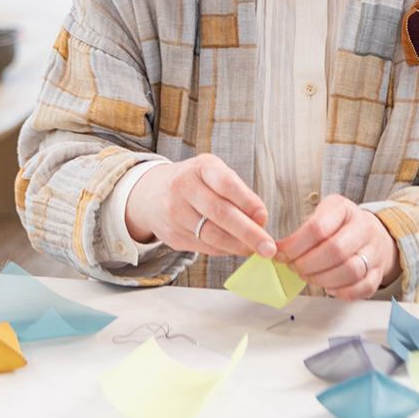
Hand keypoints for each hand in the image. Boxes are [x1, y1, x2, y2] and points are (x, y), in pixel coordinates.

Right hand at [124, 154, 276, 258]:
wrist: (150, 195)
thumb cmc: (193, 182)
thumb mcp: (212, 173)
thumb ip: (235, 191)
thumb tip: (260, 220)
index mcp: (200, 167)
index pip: (225, 183)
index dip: (247, 201)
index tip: (264, 216)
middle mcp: (183, 188)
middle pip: (219, 213)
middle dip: (248, 232)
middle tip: (268, 246)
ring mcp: (175, 213)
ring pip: (212, 235)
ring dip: (238, 246)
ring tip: (257, 250)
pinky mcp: (172, 235)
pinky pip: (204, 246)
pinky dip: (224, 249)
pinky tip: (237, 248)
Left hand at [276, 196, 399, 299]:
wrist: (371, 232)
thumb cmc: (339, 226)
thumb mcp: (322, 215)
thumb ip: (302, 231)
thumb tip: (279, 252)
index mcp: (344, 209)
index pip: (318, 228)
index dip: (295, 245)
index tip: (281, 254)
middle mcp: (363, 228)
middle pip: (335, 251)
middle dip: (307, 264)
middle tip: (294, 268)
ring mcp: (374, 251)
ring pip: (350, 270)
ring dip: (323, 279)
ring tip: (309, 277)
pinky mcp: (378, 271)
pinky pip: (363, 287)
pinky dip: (342, 292)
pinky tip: (329, 288)